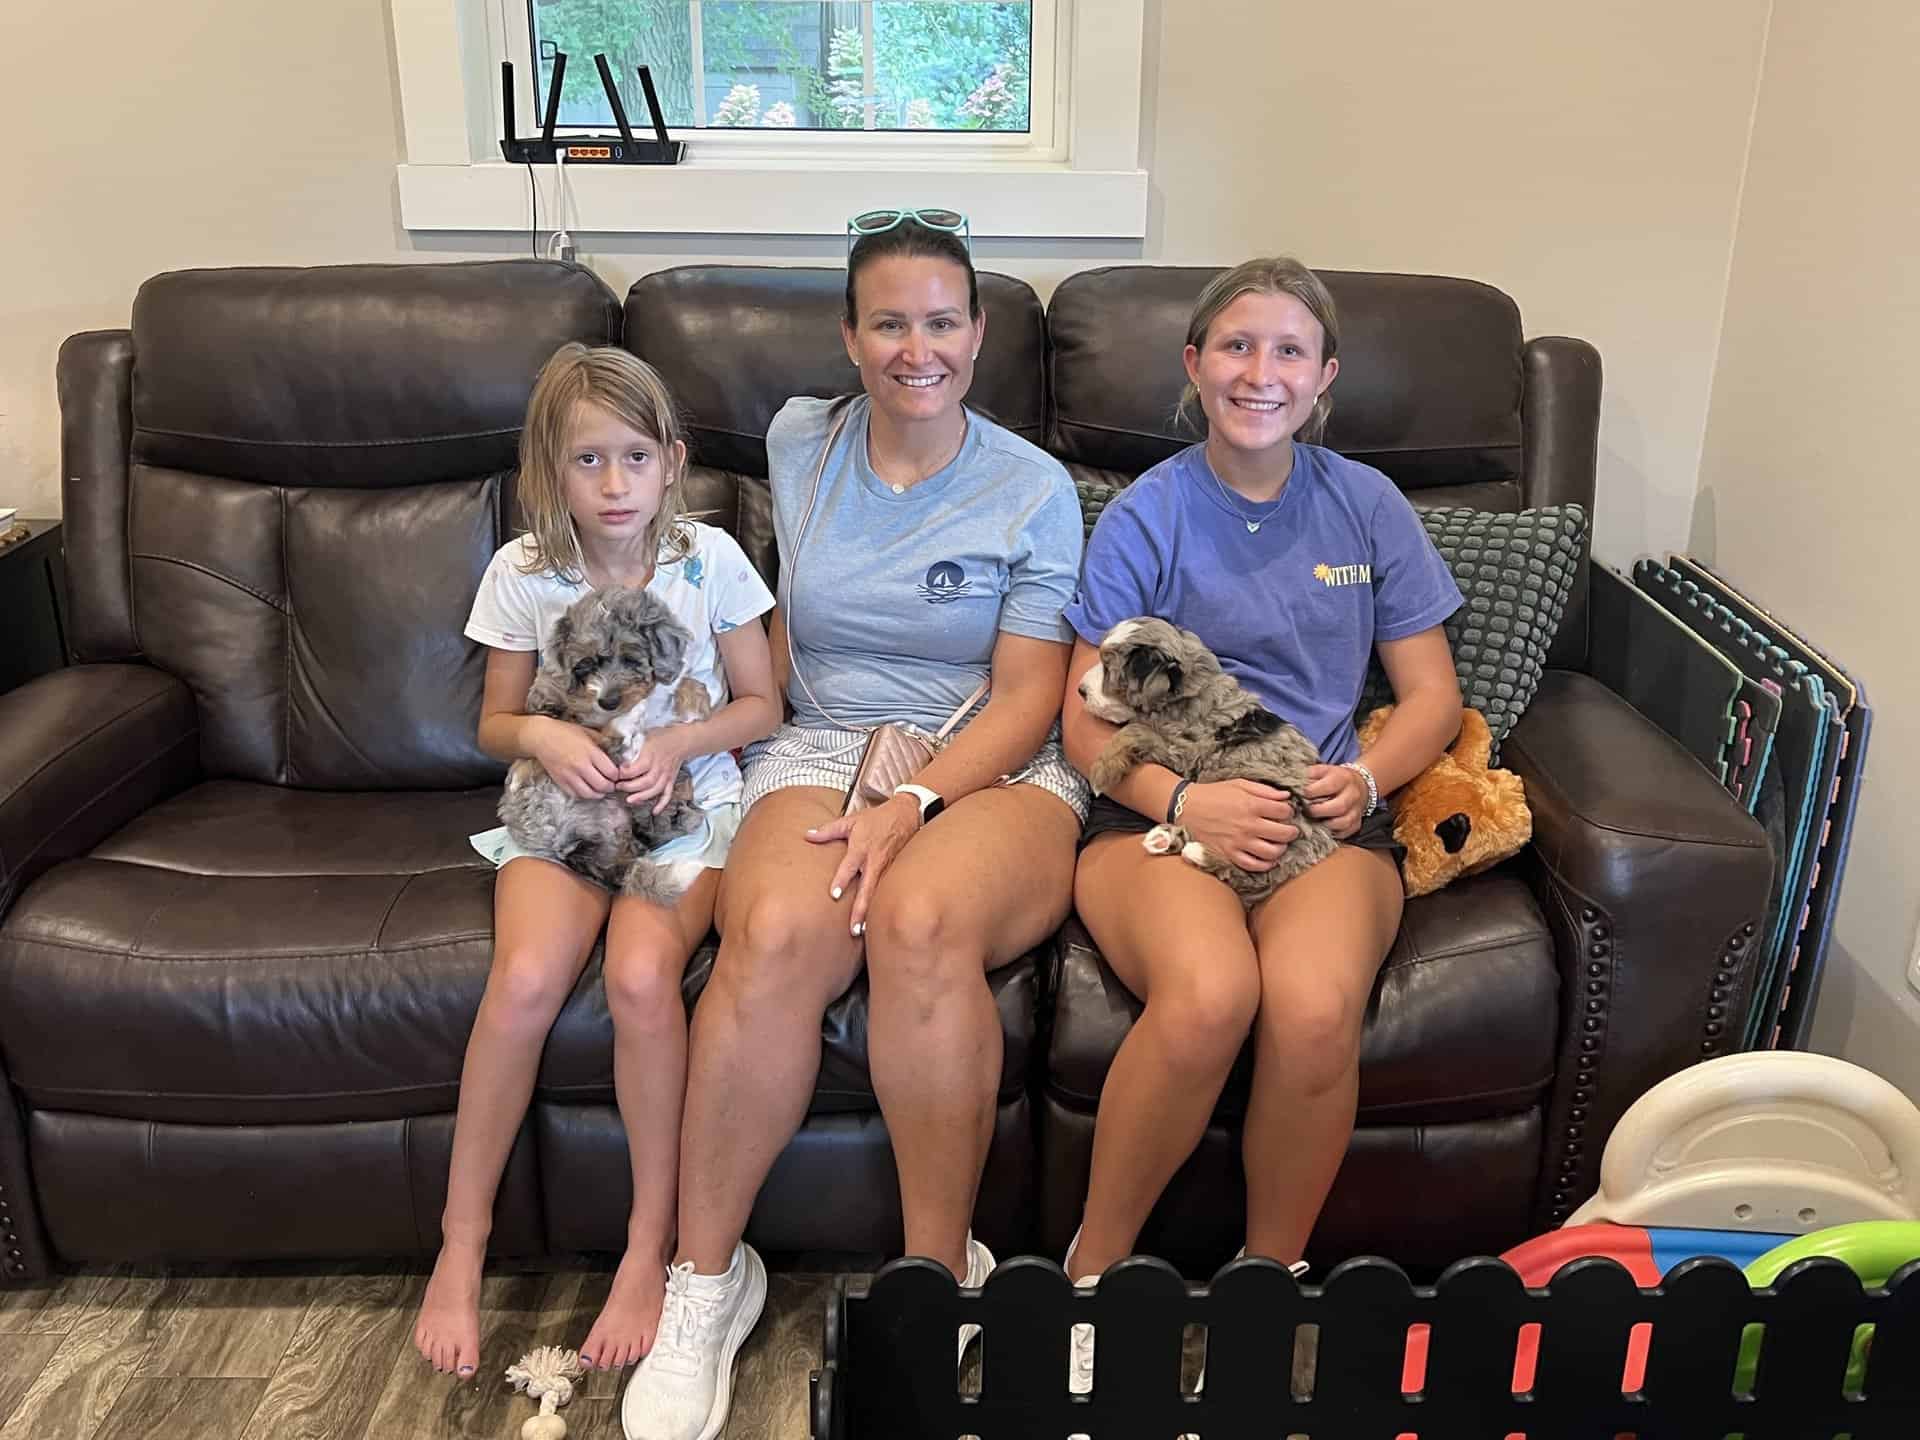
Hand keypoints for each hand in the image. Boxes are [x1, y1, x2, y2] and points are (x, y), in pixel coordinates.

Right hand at [530, 718, 621, 799]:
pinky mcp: (560, 781)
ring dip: (598, 794)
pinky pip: (576, 794)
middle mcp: (581, 766)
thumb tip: (615, 752)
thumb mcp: (588, 732)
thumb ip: (602, 742)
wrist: (541, 737)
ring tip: (601, 789)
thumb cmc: (564, 732)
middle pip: (603, 786)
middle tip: (612, 784)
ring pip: (589, 794)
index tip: (618, 774)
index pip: (611, 772)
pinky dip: (584, 794)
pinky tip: (588, 788)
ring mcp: (569, 775)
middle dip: (611, 787)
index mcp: (590, 752)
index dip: (618, 775)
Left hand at [617, 725, 695, 812]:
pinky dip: (662, 804)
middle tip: (618, 786)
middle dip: (629, 787)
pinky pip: (667, 794)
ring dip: (642, 797)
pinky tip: (654, 811)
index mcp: (651, 755)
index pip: (637, 768)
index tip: (616, 773)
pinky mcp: (671, 781)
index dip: (625, 773)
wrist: (682, 740)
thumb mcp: (644, 736)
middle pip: (645, 782)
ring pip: (655, 790)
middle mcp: (660, 767)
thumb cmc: (661, 737)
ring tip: (629, 800)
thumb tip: (617, 754)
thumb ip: (633, 746)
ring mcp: (666, 775)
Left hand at [804, 793, 923, 936]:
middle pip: (867, 888)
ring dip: (870, 913)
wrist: (906, 814)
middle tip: (853, 929)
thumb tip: (807, 835)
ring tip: (862, 932)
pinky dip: (880, 907)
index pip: (850, 866)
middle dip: (861, 909)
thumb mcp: (851, 820)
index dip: (842, 880)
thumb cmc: (876, 818)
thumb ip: (828, 830)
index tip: (835, 894)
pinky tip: (874, 922)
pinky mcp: (895, 873)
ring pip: (878, 894)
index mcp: (861, 848)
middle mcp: (875, 861)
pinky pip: (886, 892)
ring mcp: (887, 868)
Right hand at [1179, 779, 1298, 871]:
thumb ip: (1264, 790)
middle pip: (1283, 834)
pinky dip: (1265, 864)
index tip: (1285, 812)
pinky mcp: (1228, 854)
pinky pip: (1252, 865)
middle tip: (1289, 830)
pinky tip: (1268, 859)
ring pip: (1272, 852)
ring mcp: (1238, 842)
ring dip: (1281, 849)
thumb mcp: (1239, 784)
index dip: (1289, 811)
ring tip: (1279, 844)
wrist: (1186, 807)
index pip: (1284, 812)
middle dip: (1291, 831)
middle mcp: (1247, 825)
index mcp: (1251, 805)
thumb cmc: (1213, 793)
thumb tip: (1286, 796)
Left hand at [1301, 763, 1367, 838]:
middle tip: (1304, 811)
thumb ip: (1308, 775)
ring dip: (1324, 825)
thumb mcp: (1322, 771)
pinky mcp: (1356, 824)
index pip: (1328, 786)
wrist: (1358, 784)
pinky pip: (1344, 833)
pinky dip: (1331, 833)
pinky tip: (1321, 828)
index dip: (1310, 792)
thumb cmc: (1333, 778)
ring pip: (1342, 823)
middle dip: (1317, 811)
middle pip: (1338, 807)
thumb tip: (1290, 783)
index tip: (1299, 795)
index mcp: (1343, 778)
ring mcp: (1356, 811)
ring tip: (1312, 821)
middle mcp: (1352, 795)